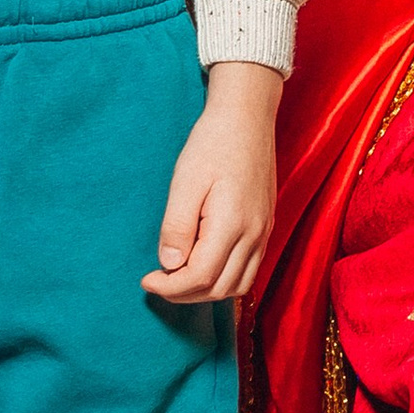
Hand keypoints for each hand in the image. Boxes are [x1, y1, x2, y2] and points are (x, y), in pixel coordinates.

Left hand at [142, 61, 281, 302]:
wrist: (248, 118)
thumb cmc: (213, 143)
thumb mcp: (186, 181)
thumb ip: (177, 227)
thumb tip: (170, 265)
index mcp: (233, 224)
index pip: (201, 277)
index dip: (170, 287)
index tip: (146, 279)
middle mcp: (255, 234)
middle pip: (221, 288)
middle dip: (185, 294)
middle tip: (158, 282)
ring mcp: (264, 231)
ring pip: (240, 284)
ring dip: (208, 291)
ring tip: (180, 278)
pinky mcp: (267, 225)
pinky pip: (250, 268)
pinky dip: (226, 278)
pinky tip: (205, 265)